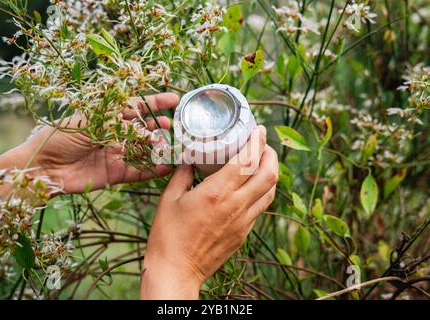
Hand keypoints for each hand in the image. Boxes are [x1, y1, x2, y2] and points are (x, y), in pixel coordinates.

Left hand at [0, 93, 178, 194]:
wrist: (42, 167)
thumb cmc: (60, 136)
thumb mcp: (89, 121)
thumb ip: (118, 123)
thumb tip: (144, 126)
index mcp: (107, 117)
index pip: (135, 106)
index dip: (154, 102)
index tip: (173, 99)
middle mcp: (114, 134)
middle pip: (142, 129)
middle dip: (158, 126)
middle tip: (170, 126)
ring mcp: (116, 154)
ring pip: (143, 150)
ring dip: (158, 148)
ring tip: (171, 146)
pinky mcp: (115, 174)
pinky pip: (138, 171)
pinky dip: (152, 170)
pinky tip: (165, 166)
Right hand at [141, 126, 277, 298]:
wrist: (176, 271)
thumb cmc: (168, 235)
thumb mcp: (169, 199)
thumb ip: (182, 175)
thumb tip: (190, 160)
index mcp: (215, 194)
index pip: (246, 161)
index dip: (256, 142)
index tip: (259, 130)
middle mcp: (235, 206)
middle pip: (269, 175)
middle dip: (271, 154)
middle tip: (263, 144)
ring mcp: (243, 222)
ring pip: (269, 192)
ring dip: (270, 173)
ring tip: (262, 162)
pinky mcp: (243, 234)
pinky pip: (260, 207)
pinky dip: (261, 191)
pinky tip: (251, 186)